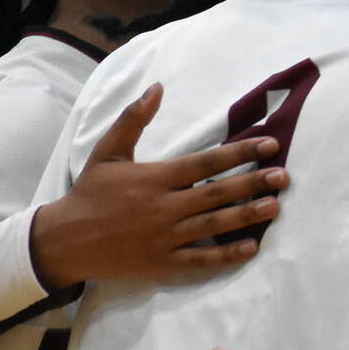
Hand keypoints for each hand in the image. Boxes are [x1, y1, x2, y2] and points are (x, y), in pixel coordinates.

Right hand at [27, 85, 286, 291]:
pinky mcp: (163, 262)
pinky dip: (226, 255)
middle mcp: (164, 207)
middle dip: (253, 183)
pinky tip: (251, 248)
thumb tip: (156, 87)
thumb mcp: (107, 152)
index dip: (240, 153)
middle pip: (217, 193)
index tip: (270, 146)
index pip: (206, 163)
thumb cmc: (89, 193)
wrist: (64, 241)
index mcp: (155, 178)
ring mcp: (165, 237)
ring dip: (247, 216)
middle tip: (284, 177)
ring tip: (275, 206)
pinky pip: (200, 260)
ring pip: (214, 226)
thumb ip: (133, 120)